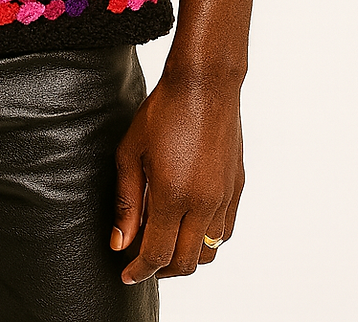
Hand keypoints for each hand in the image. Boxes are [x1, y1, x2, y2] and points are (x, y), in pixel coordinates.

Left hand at [110, 70, 244, 283]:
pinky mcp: (237, 187)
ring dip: (186, 257)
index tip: (126, 274)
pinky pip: (225, 230)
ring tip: (164, 243)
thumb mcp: (131, 153)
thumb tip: (120, 242)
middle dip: (161, 271)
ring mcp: (225, 197)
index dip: (139, 271)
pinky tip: (188, 223)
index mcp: (174, 196)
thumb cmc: (163, 112)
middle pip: (186, 263)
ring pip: (209, 251)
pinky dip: (206, 239)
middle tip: (142, 262)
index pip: (157, 254)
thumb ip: (127, 202)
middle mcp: (205, 203)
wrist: (204, 84)